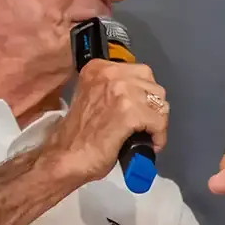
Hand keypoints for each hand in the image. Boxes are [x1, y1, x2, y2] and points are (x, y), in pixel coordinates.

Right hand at [46, 59, 168, 185]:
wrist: (65, 157)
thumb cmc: (80, 133)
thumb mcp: (95, 97)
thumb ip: (115, 90)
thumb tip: (142, 98)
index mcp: (99, 67)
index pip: (142, 74)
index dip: (145, 95)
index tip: (141, 111)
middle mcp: (110, 74)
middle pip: (154, 87)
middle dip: (154, 108)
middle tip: (147, 125)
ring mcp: (120, 92)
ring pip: (159, 104)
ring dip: (157, 122)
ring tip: (147, 136)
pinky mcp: (129, 113)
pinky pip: (158, 122)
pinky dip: (159, 136)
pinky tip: (150, 144)